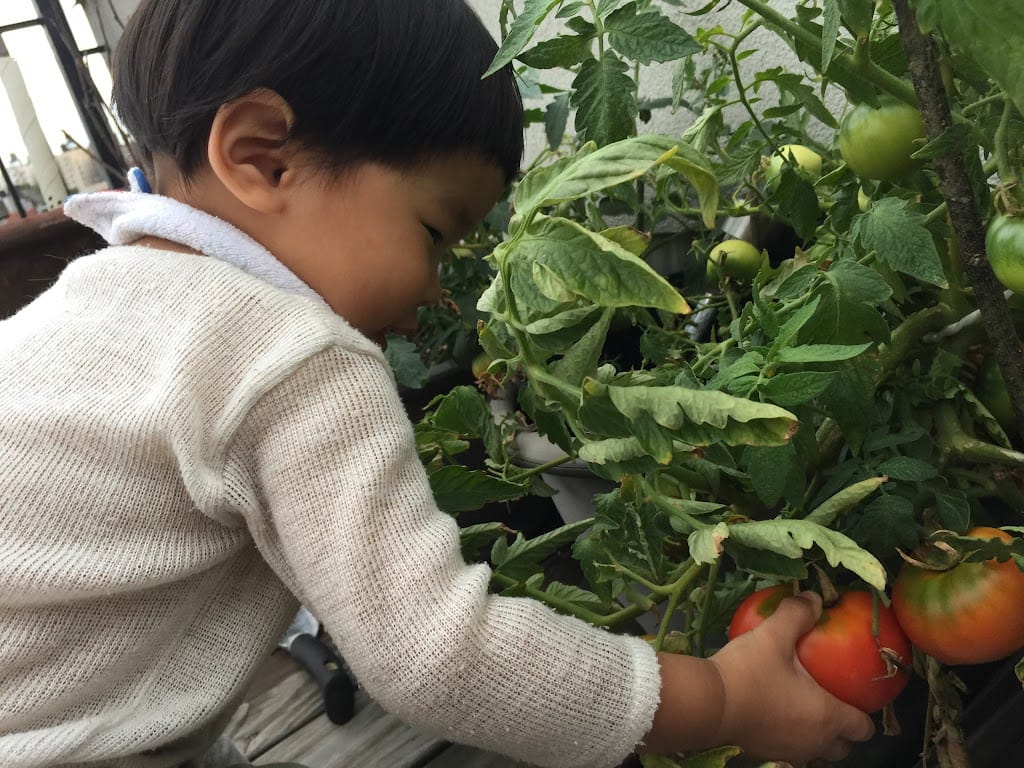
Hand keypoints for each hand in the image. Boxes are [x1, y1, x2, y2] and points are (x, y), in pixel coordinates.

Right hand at [709, 591, 875, 762]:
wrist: (708, 704)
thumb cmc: (748, 673)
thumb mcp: (773, 636)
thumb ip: (798, 614)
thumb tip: (815, 598)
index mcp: (827, 716)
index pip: (863, 727)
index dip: (864, 713)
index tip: (854, 695)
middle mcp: (814, 742)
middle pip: (843, 746)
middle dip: (842, 729)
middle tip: (830, 701)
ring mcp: (789, 752)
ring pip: (817, 752)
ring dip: (816, 736)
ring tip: (803, 710)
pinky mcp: (765, 754)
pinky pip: (790, 751)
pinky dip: (790, 737)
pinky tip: (773, 714)